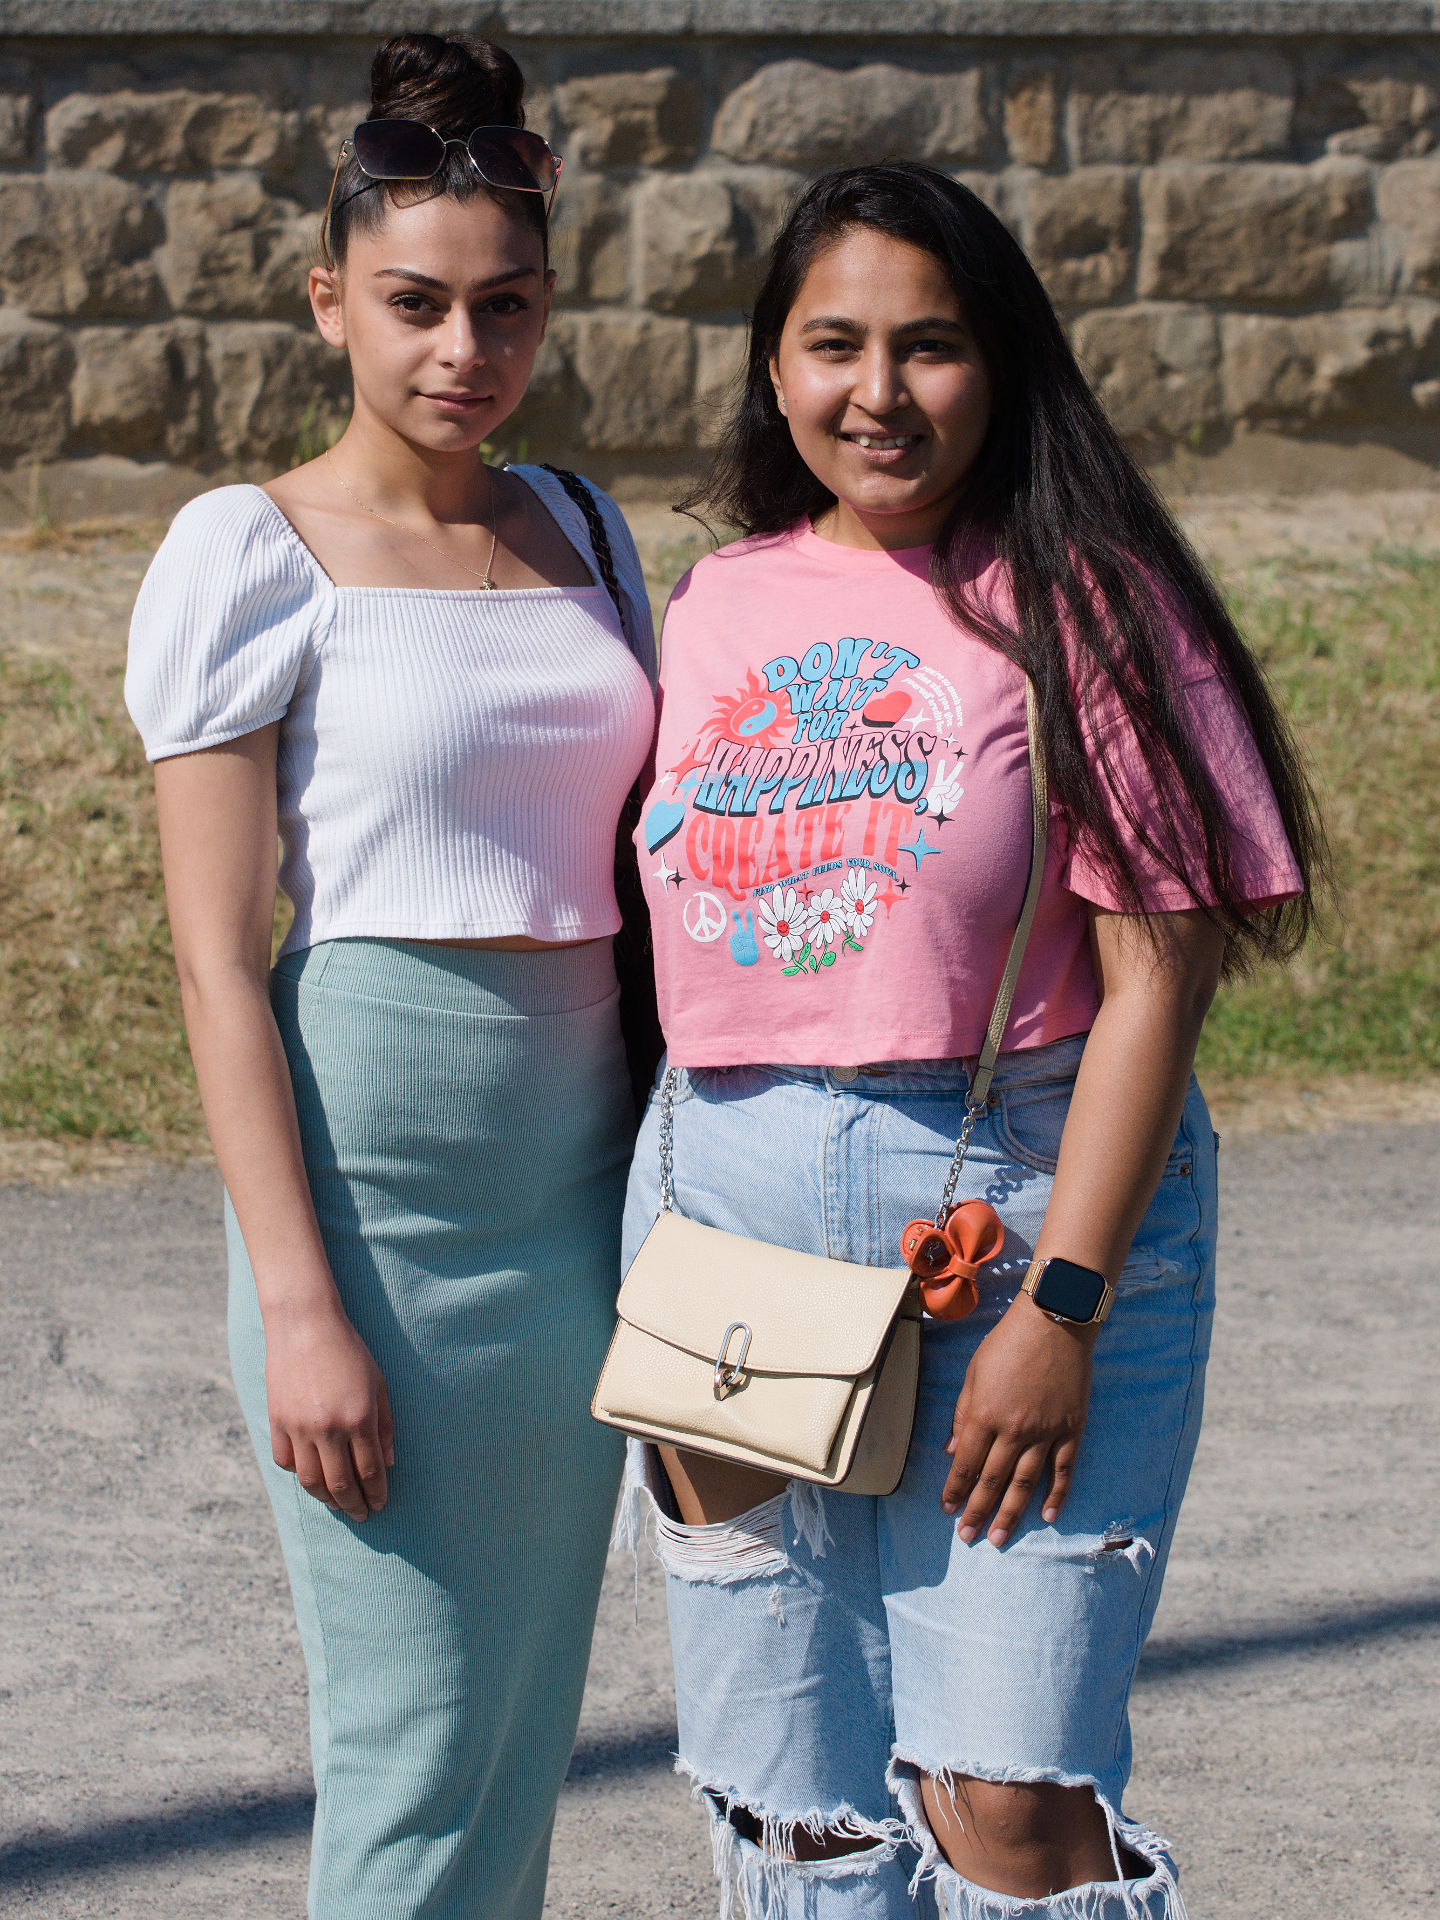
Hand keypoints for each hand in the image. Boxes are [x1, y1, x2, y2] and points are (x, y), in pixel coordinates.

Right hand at [265, 1301, 394, 1521]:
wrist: (305, 1326)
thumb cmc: (349, 1352)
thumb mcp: (379, 1384)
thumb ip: (385, 1425)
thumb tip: (389, 1463)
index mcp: (359, 1418)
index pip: (370, 1471)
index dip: (376, 1493)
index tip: (380, 1504)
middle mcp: (329, 1428)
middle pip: (341, 1484)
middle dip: (354, 1505)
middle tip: (362, 1515)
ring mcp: (299, 1428)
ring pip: (311, 1481)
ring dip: (327, 1499)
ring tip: (339, 1504)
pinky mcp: (277, 1422)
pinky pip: (286, 1462)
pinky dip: (299, 1474)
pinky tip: (312, 1476)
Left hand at [942, 1295, 1097, 1545]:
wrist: (1054, 1322)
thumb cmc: (1008, 1343)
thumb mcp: (974, 1373)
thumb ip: (963, 1414)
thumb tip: (953, 1450)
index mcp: (985, 1414)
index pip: (966, 1464)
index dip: (956, 1489)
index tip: (948, 1510)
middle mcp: (1014, 1430)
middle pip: (993, 1481)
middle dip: (977, 1511)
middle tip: (968, 1537)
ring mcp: (1045, 1432)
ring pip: (1025, 1483)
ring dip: (1010, 1513)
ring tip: (998, 1537)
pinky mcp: (1071, 1429)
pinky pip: (1063, 1470)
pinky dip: (1056, 1495)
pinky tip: (1047, 1516)